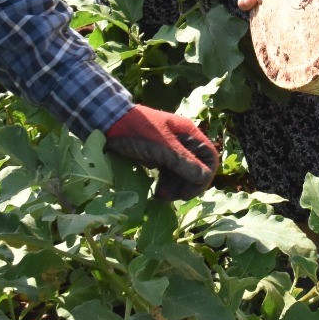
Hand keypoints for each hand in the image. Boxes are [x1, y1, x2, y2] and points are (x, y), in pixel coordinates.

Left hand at [104, 104, 218, 200]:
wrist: (109, 122)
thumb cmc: (137, 131)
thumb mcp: (162, 148)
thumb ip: (183, 162)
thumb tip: (204, 178)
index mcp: (188, 133)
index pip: (209, 157)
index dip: (204, 176)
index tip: (189, 192)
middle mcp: (182, 140)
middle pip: (196, 167)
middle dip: (186, 185)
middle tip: (172, 197)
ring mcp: (170, 148)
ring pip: (182, 172)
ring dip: (175, 187)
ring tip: (160, 196)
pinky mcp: (157, 155)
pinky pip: (169, 173)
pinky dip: (166, 183)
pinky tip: (157, 191)